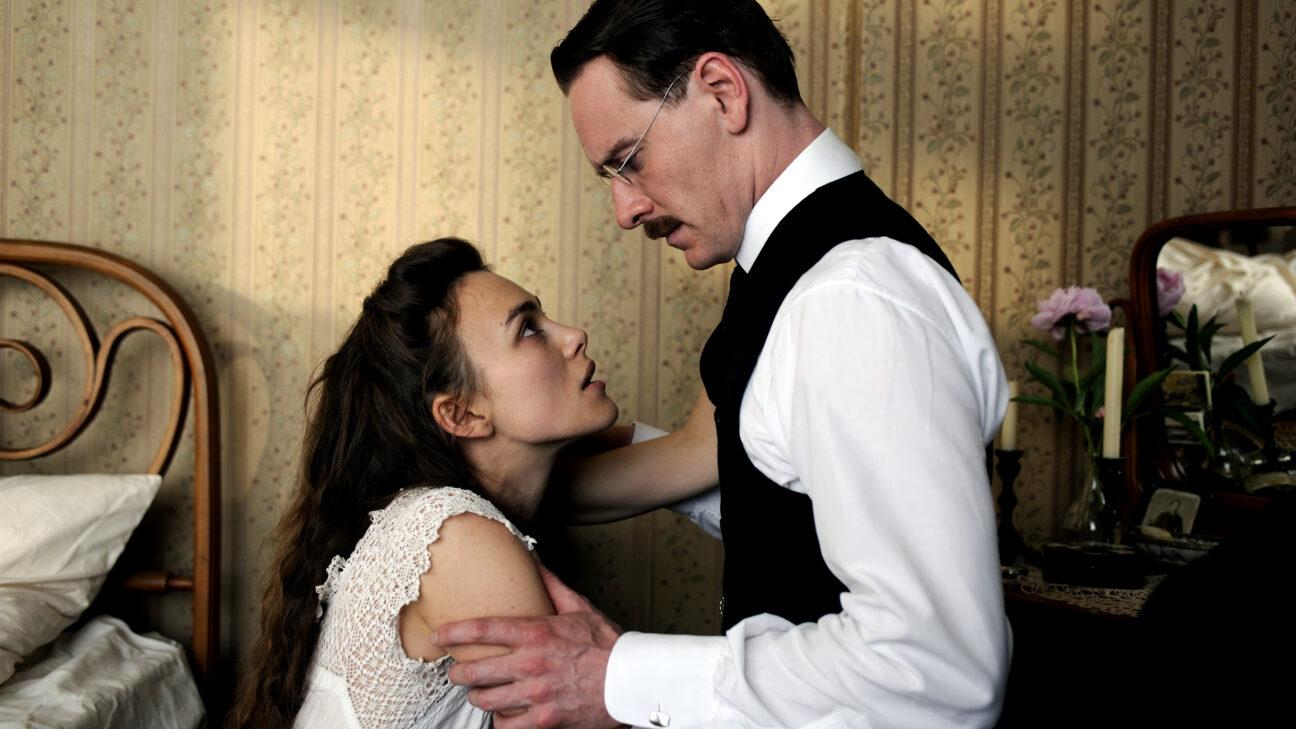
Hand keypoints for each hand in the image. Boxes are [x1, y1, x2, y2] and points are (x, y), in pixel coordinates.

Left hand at [433, 562, 622, 728]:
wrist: (630, 680)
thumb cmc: (606, 644)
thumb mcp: (579, 607)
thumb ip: (551, 584)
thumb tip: (532, 558)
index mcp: (535, 633)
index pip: (481, 630)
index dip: (452, 632)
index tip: (439, 635)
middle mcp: (531, 664)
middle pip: (475, 671)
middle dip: (458, 672)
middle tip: (456, 672)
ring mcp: (536, 693)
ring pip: (486, 699)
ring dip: (477, 696)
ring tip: (478, 693)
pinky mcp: (545, 718)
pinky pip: (507, 725)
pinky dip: (501, 721)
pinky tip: (503, 715)